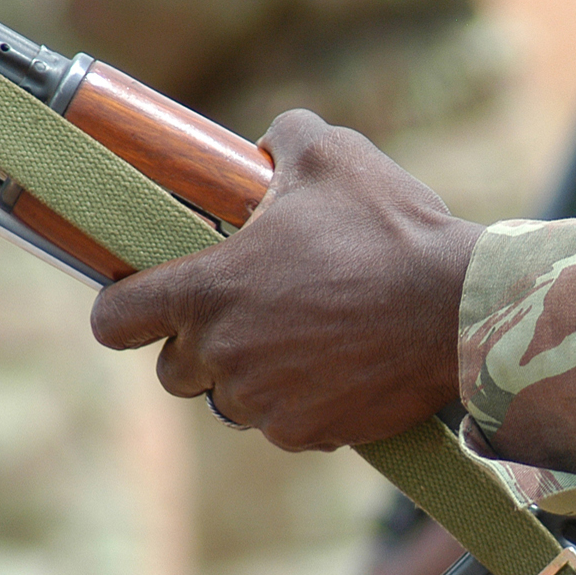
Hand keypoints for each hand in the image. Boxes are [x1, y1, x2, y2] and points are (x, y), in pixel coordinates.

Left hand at [91, 110, 483, 450]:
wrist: (460, 311)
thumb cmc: (392, 230)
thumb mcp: (331, 155)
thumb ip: (280, 139)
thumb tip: (262, 147)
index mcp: (209, 290)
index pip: (115, 320)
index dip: (122, 311)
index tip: (139, 305)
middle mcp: (225, 355)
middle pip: (174, 372)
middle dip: (201, 348)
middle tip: (252, 315)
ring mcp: (264, 401)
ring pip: (231, 400)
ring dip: (253, 377)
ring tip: (304, 340)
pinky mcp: (307, 434)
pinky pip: (283, 425)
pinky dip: (302, 404)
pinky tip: (340, 368)